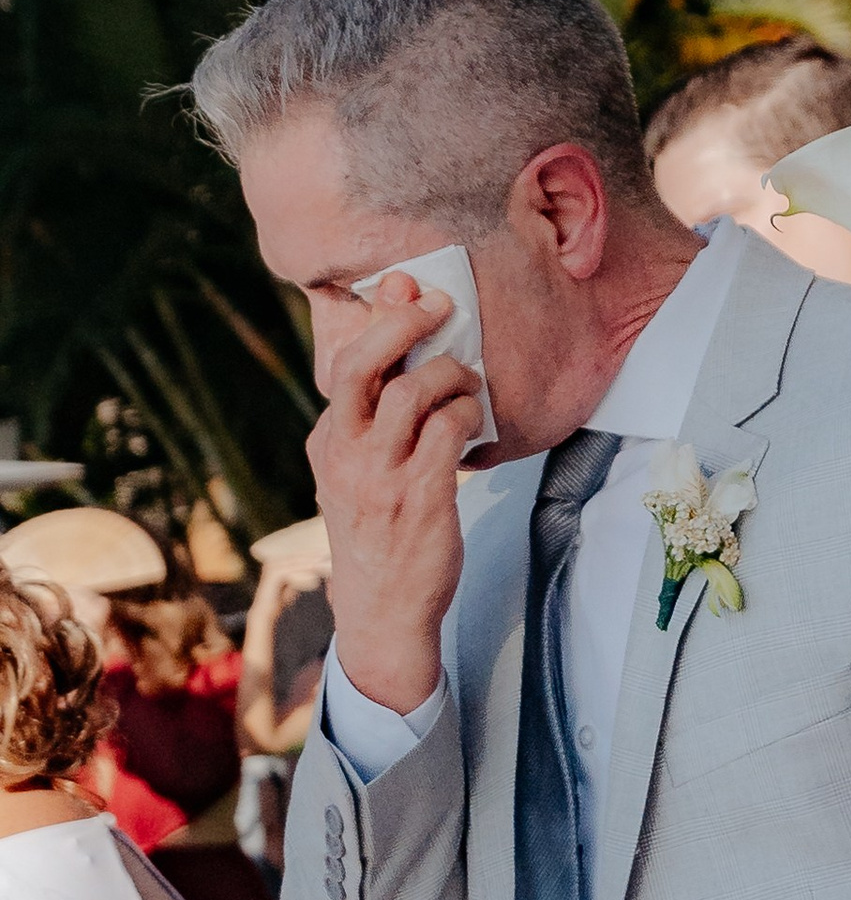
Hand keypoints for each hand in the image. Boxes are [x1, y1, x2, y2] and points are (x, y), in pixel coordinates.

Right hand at [306, 274, 480, 714]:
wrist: (382, 611)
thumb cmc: (380, 530)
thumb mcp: (360, 469)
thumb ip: (376, 413)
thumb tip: (400, 342)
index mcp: (327, 441)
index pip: (345, 362)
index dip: (381, 317)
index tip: (409, 287)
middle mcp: (345, 453)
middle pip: (360, 363)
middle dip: (402, 322)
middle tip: (439, 304)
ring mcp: (379, 475)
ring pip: (409, 391)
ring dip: (450, 372)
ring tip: (468, 380)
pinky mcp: (419, 496)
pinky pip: (447, 430)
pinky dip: (466, 413)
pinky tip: (473, 419)